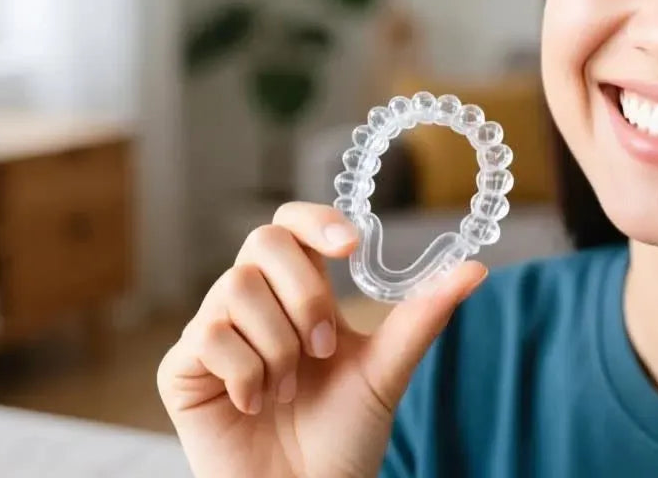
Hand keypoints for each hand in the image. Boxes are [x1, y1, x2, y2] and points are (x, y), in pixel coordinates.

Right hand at [158, 202, 485, 477]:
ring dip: (279, 346)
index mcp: (299, 292)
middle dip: (305, 293)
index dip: (315, 220)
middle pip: (263, 242)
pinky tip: (258, 405)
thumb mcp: (386, 371)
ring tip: (291, 391)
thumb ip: (422, 317)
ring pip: (236, 289)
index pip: (292, 225)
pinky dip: (246, 374)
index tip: (350, 246)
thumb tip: (475, 269)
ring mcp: (215, 333)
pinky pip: (209, 336)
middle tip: (326, 349)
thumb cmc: (344, 437)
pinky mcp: (182, 369)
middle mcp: (253, 303)